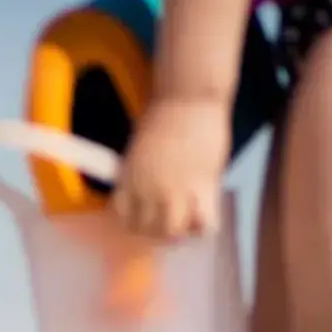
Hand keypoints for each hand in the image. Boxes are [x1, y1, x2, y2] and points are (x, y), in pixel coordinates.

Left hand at [112, 95, 230, 239]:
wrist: (189, 99)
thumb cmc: (165, 116)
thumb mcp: (140, 149)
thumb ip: (142, 175)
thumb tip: (151, 196)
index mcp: (129, 179)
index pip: (125, 218)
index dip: (137, 223)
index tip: (148, 219)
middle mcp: (148, 189)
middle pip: (148, 231)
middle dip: (159, 232)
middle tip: (173, 223)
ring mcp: (175, 191)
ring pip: (173, 232)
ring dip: (181, 232)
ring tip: (190, 222)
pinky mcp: (204, 188)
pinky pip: (204, 225)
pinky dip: (205, 228)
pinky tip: (207, 218)